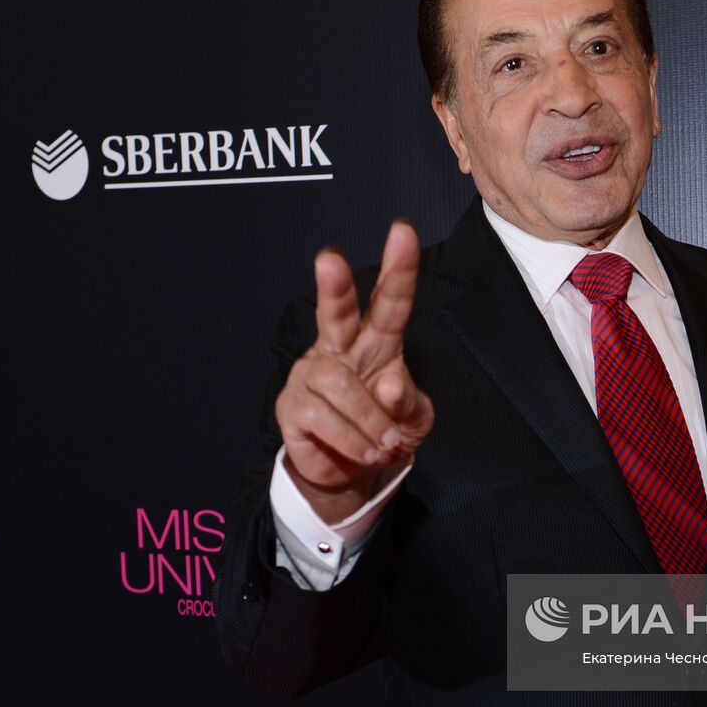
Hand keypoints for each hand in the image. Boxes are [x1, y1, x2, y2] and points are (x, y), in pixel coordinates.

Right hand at [274, 221, 433, 524]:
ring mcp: (312, 375)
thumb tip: (389, 386)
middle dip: (334, 285)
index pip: (390, 301)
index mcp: (378, 342)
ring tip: (384, 444)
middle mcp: (340, 349)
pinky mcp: (291, 406)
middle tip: (330, 259)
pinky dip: (351, 440)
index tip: (402, 232)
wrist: (352, 474)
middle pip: (336, 311)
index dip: (398, 268)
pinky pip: (322, 418)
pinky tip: (362, 451)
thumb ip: (408, 402)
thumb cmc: (387, 432)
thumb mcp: (414, 420)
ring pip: (340, 387)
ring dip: (370, 421)